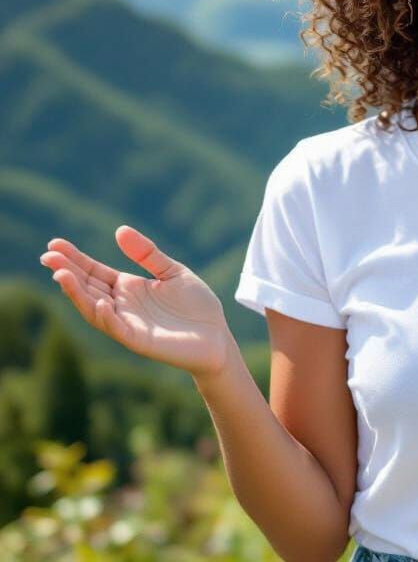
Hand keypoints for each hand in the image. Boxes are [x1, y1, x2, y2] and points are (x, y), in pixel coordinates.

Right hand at [40, 225, 233, 379]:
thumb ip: (147, 254)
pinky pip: (117, 329)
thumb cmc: (195, 305)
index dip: (75, 258)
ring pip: (94, 308)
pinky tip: (101, 302)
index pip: (94, 271)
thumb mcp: (172, 271)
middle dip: (67, 271)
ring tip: (62, 274)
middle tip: (47, 256)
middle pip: (88, 287)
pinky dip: (107, 316)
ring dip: (77, 294)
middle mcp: (122, 305)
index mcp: (128, 287)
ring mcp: (128, 323)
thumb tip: (119, 230)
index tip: (54, 244)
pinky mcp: (139, 340)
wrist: (217, 336)